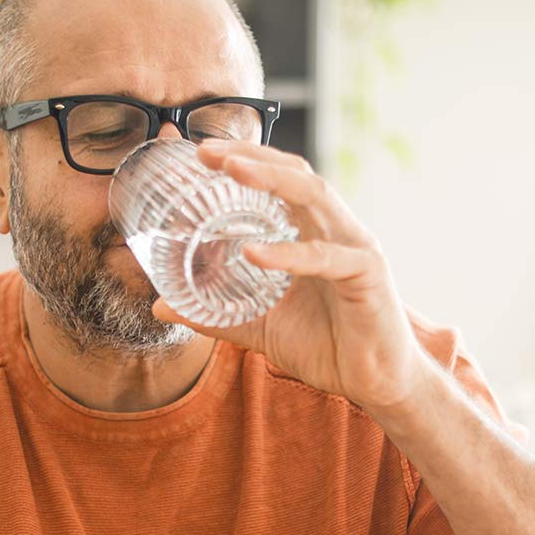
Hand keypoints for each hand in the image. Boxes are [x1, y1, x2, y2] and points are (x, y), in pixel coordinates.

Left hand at [150, 139, 434, 414]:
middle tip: (204, 150)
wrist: (375, 384)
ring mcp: (354, 246)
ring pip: (314, 195)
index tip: (193, 151)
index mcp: (310, 232)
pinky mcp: (368, 275)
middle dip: (250, 155)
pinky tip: (253, 252)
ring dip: (271, 177)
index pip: (275, 181)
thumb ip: (214, 315)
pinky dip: (288, 252)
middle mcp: (334, 229)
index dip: (240, 159)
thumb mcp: (259, 327)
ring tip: (231, 170)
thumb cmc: (327, 346)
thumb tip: (160, 306)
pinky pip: (326, 256)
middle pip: (293, 173)